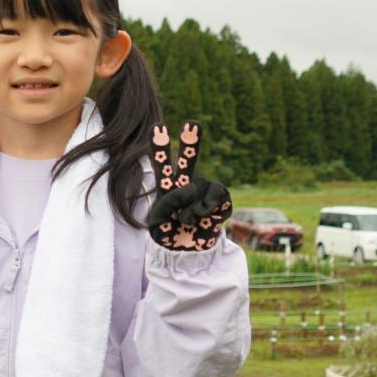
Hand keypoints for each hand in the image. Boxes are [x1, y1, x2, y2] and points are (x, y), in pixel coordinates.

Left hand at [147, 120, 231, 250]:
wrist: (188, 253)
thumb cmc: (169, 235)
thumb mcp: (156, 225)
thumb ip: (166, 205)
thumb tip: (189, 189)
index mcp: (167, 187)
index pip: (162, 164)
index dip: (160, 145)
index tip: (157, 126)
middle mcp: (187, 184)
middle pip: (189, 160)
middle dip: (190, 141)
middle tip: (192, 123)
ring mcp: (204, 192)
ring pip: (201, 186)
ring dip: (193, 209)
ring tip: (188, 222)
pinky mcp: (221, 201)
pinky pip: (219, 196)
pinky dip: (211, 208)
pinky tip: (207, 217)